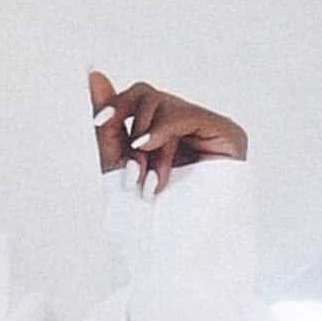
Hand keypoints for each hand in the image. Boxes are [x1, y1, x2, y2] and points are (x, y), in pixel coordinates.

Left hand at [87, 69, 247, 198]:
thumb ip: (109, 126)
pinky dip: (161, 132)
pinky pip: (185, 115)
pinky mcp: (227, 133)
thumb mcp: (120, 165)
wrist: (183, 246)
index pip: (135, 100)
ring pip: (161, 106)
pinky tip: (150, 150)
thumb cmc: (152, 212)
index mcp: (160, 132)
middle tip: (125, 168)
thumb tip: (94, 74)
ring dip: (145, 146)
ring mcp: (208, 127)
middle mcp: (184, 124)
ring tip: (148, 183)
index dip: (115, 106)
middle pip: (145, 94)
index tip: (99, 121)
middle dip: (127, 126)